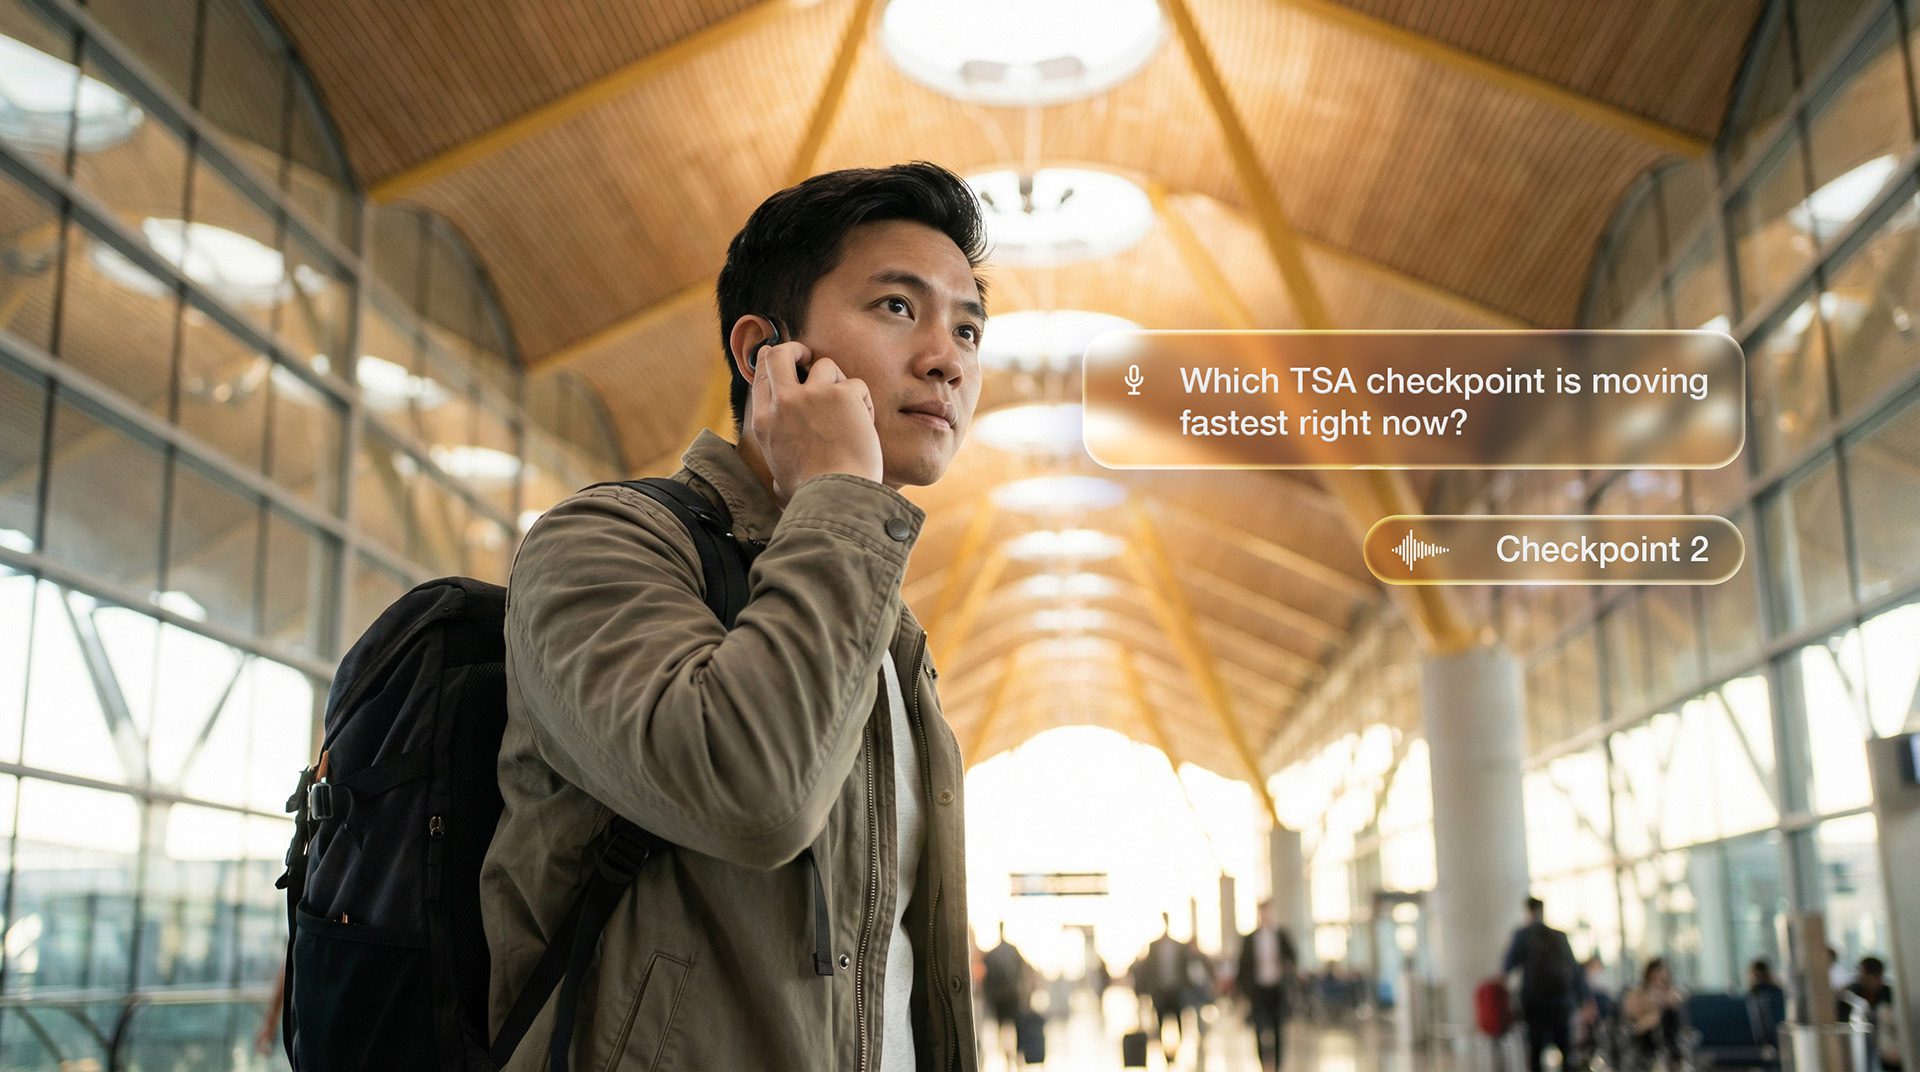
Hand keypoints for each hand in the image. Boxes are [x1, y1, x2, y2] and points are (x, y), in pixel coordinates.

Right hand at [746, 339, 881, 500]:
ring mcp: (812, 395)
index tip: (783, 361)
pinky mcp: (842, 394)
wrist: (836, 498)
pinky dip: (864, 403)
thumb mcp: (780, 481)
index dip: (771, 362)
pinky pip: (856, 385)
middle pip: (781, 354)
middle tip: (808, 356)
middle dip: (795, 350)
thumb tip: (779, 485)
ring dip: (839, 382)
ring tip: (850, 410)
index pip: (761, 376)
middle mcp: (783, 403)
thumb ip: (779, 469)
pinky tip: (865, 426)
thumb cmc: (812, 498)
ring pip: (825, 364)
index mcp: (764, 423)